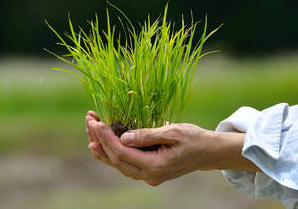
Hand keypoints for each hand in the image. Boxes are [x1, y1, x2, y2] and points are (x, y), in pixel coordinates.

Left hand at [86, 112, 259, 185]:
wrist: (209, 152)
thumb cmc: (194, 138)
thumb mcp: (173, 132)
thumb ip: (147, 135)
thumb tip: (122, 137)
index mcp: (156, 166)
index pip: (122, 153)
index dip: (106, 138)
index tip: (96, 122)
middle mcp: (150, 175)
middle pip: (116, 160)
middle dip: (99, 140)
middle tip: (88, 121)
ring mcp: (149, 176)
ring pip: (118, 164)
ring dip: (103, 147)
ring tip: (90, 130)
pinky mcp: (149, 171)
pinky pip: (125, 164)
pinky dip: (112, 153)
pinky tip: (102, 144)